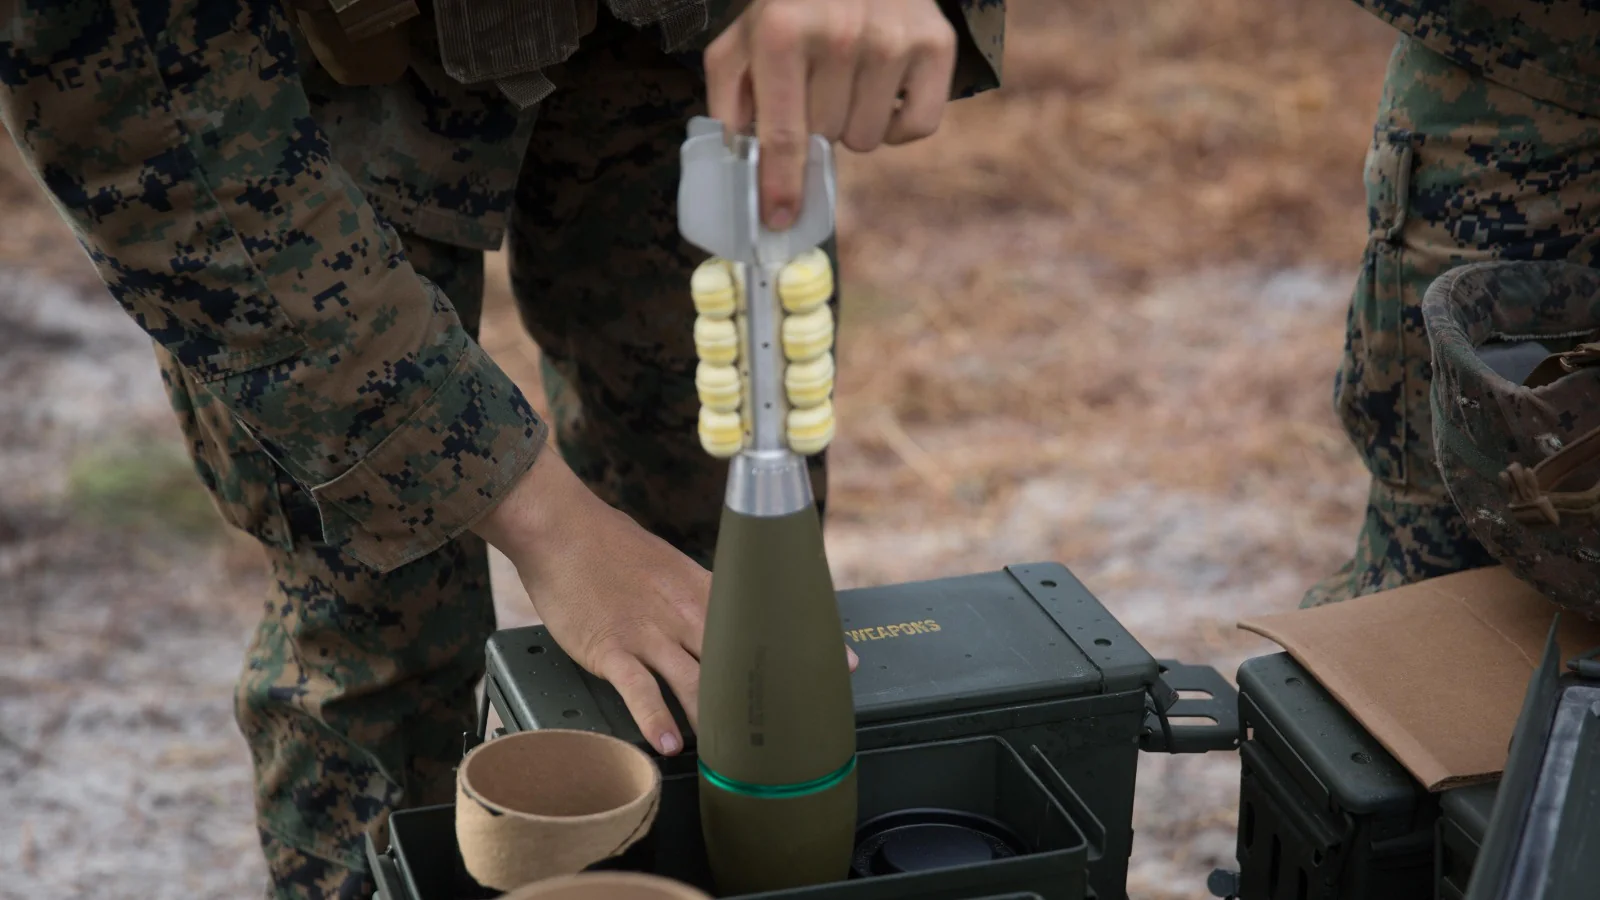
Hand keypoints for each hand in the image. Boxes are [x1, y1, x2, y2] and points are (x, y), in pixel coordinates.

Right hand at [475, 444, 858, 755]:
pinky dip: (654, 717)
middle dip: (769, 697)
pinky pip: (639, 688)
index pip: (764, 622)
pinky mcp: (611, 647)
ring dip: (716, 721)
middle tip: (794, 731)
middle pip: (738, 661)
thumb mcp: (669, 567)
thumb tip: (723, 619)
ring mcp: (649, 633)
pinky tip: (668, 743)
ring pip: (695, 683)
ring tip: (735, 758)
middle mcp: (685, 613)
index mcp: (704, 591)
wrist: (562, 527)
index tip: (846, 665)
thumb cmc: (611, 548)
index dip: (804, 647)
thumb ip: (699, 597)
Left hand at [705, 0, 957, 228]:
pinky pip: (916, 128)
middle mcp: (841, 35)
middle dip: (816, 125)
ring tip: (850, 78)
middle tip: (816, 85)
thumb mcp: (744, 36)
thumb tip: (737, 162)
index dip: (780, 184)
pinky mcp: (936, 44)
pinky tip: (885, 86)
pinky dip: (899, 121)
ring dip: (855, 122)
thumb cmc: (795, 3)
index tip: (779, 219)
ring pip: (868, 139)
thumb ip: (729, 97)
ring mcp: (893, 40)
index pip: (782, 134)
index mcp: (783, 33)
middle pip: (827, 139)